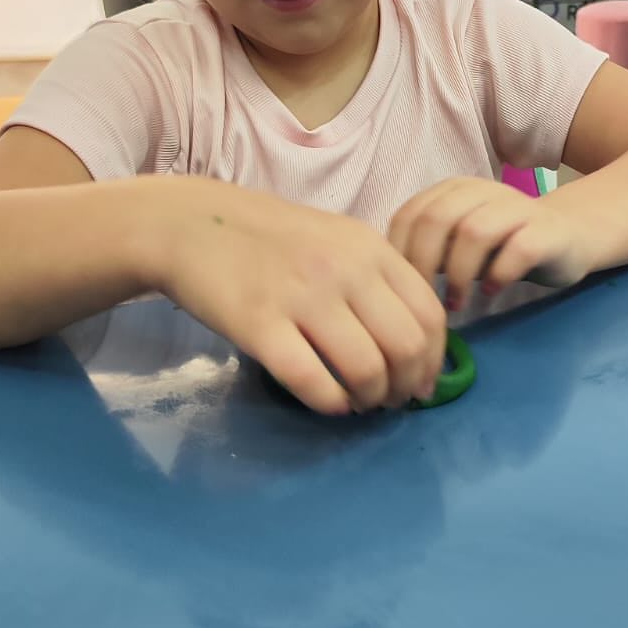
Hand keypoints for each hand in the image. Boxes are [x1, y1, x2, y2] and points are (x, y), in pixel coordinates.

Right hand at [145, 179, 446, 415]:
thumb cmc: (271, 238)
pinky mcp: (261, 326)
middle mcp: (344, 270)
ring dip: (370, 399)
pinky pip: (313, 381)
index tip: (423, 382)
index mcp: (370, 249)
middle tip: (391, 399)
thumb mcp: (337, 240)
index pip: (429, 314)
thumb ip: (377, 279)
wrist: (192, 224)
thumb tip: (415, 345)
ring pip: (366, 369)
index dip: (435, 359)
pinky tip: (328, 402)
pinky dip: (330, 403)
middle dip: (406, 386)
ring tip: (359, 401)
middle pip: (406, 347)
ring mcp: (302, 297)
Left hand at [388, 177, 592, 309]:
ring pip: (475, 232)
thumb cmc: (502, 246)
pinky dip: (499, 275)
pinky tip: (491, 293)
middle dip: (425, 264)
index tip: (398, 290)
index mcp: (453, 190)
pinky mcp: (546, 231)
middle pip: (437, 219)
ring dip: (460, 274)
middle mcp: (482, 191)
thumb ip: (427, 250)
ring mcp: (517, 207)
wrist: (569, 235)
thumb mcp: (457, 243)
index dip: (398, 254)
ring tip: (457, 303)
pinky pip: (518, 249)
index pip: (410, 214)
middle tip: (425, 301)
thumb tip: (385, 281)